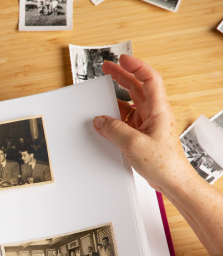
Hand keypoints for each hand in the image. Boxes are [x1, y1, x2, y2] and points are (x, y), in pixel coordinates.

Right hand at [92, 55, 197, 193]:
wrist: (172, 179)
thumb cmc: (164, 162)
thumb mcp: (133, 144)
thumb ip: (114, 130)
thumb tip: (100, 120)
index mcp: (158, 109)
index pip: (149, 78)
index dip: (135, 66)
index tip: (122, 59)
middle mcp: (154, 112)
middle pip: (138, 86)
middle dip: (122, 74)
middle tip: (107, 67)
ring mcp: (148, 122)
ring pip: (131, 101)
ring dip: (117, 94)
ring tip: (103, 88)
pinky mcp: (141, 133)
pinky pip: (126, 118)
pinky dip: (115, 114)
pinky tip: (105, 116)